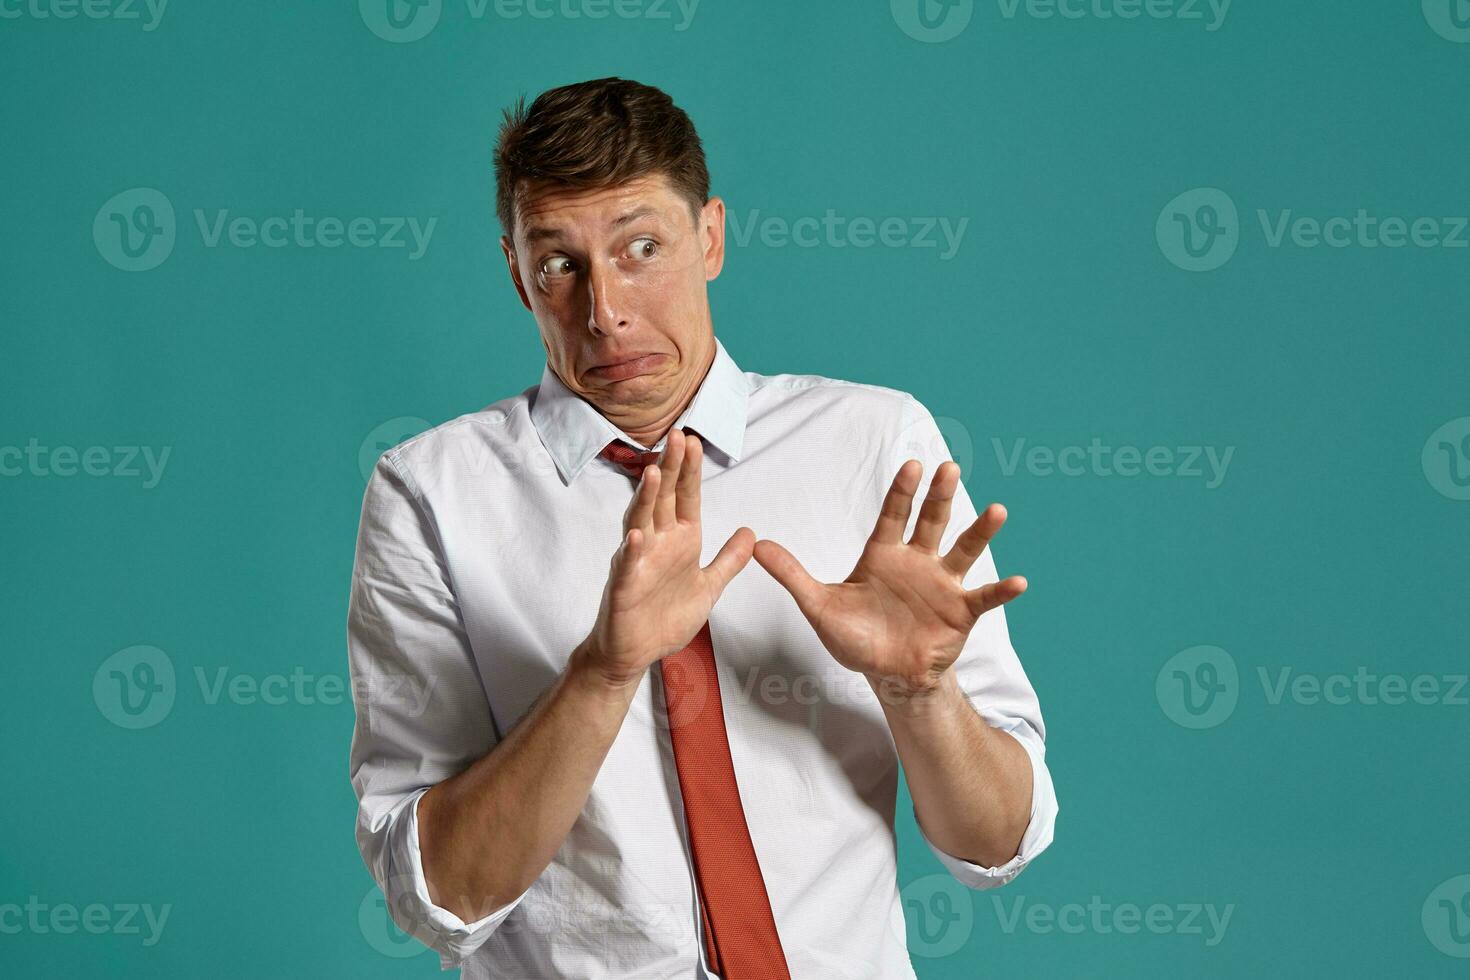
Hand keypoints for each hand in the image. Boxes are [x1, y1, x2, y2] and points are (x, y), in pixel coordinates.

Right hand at [583, 429, 754, 687]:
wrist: (636, 652)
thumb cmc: (665, 618)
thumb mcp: (709, 587)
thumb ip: (728, 560)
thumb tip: (750, 533)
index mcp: (679, 541)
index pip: (686, 498)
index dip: (691, 471)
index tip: (694, 441)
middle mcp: (657, 544)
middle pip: (664, 499)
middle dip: (671, 468)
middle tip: (678, 436)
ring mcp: (638, 563)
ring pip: (641, 522)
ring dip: (647, 498)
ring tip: (656, 472)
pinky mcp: (624, 588)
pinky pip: (628, 566)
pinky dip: (632, 550)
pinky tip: (638, 534)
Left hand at [753, 459, 1025, 698]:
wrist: (887, 674)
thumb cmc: (856, 637)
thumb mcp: (819, 605)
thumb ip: (792, 575)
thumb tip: (758, 545)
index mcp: (885, 556)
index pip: (894, 516)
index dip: (903, 492)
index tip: (912, 465)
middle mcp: (918, 563)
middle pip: (931, 522)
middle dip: (940, 496)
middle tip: (949, 467)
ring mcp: (942, 585)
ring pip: (963, 551)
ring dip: (979, 532)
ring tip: (997, 510)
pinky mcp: (960, 612)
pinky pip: (983, 598)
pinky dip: (1002, 591)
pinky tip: (1020, 582)